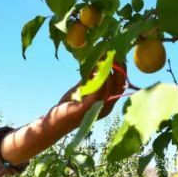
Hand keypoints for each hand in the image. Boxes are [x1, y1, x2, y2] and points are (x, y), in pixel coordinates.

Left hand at [0, 64, 126, 164]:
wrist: (55, 121)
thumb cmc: (70, 105)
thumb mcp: (83, 88)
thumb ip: (91, 77)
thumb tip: (98, 61)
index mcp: (108, 103)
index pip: (121, 85)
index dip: (122, 71)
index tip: (118, 56)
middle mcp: (107, 107)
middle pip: (120, 86)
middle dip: (119, 69)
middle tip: (114, 55)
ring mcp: (98, 109)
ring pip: (111, 88)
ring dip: (109, 71)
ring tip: (106, 58)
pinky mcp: (86, 108)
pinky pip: (98, 92)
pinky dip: (99, 79)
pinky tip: (97, 69)